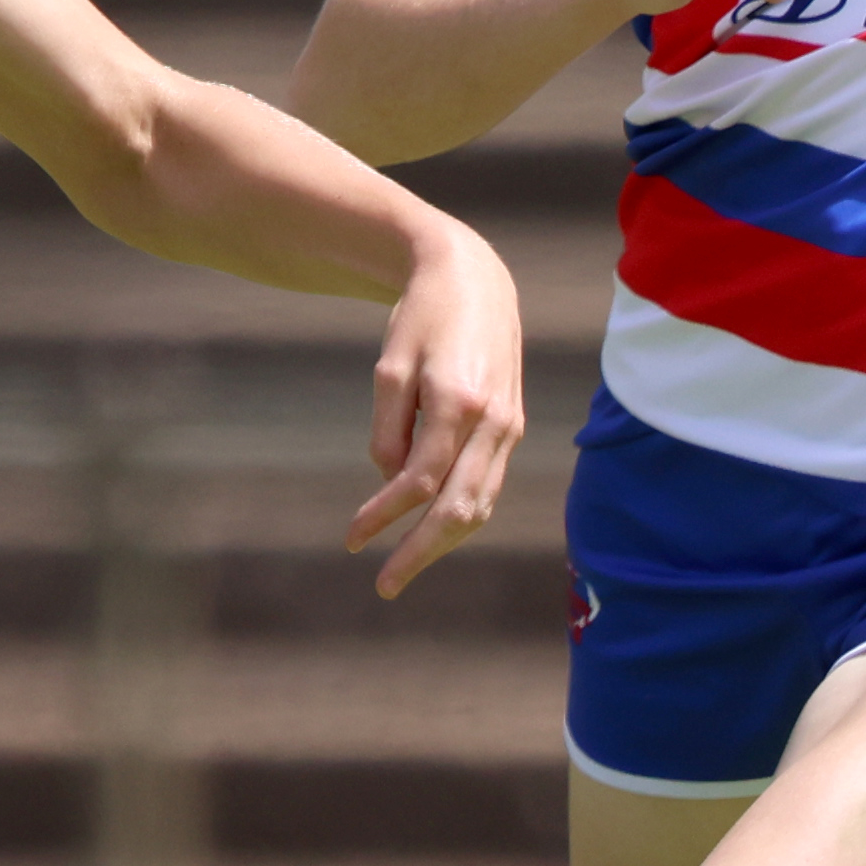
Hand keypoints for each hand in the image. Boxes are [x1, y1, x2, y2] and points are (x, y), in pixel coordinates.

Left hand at [341, 224, 529, 596]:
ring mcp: (510, 426)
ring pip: (481, 505)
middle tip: (385, 586)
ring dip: (443, 544)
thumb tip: (393, 486)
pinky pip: (488, 485)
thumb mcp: (390, 366)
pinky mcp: (513, 426)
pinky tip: (432, 532)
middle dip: (419, 553)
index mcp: (458, 402)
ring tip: (405, 566)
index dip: (382, 517)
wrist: (475, 280)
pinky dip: (462, 515)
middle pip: (457, 509)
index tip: (352, 541)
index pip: (418, 483)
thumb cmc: (422, 318)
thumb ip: (388, 430)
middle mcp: (493, 421)